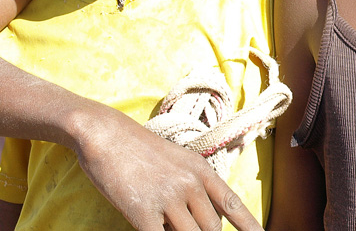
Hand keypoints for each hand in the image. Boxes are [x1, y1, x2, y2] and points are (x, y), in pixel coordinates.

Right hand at [73, 108, 263, 230]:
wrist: (107, 134)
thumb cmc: (140, 150)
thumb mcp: (177, 162)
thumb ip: (194, 188)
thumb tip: (206, 221)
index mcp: (201, 170)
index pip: (231, 204)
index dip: (249, 224)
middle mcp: (190, 184)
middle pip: (211, 228)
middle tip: (184, 225)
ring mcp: (167, 198)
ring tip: (166, 220)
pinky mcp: (142, 211)